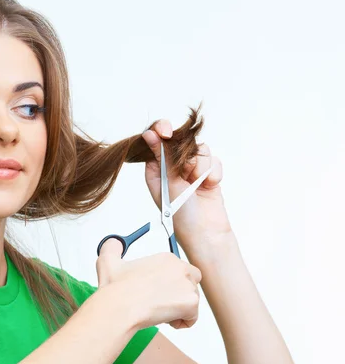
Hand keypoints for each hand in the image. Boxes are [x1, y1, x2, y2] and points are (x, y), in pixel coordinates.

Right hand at [96, 238, 201, 330]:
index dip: (167, 285)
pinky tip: (163, 319)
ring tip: (156, 312)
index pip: (180, 272)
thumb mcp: (108, 261)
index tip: (153, 292)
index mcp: (166, 259)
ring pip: (190, 302)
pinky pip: (192, 319)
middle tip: (158, 303)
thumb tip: (115, 243)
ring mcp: (188, 285)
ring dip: (176, 310)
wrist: (119, 307)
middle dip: (178, 295)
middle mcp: (180, 268)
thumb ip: (112, 247)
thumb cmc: (115, 289)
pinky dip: (180, 323)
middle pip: (190, 285)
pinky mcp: (191, 303)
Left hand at [141, 120, 232, 251]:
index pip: (156, 140)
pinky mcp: (207, 174)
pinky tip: (209, 186)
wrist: (206, 232)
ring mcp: (190, 170)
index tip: (167, 131)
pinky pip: (213, 159)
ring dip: (200, 166)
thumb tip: (150, 134)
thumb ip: (163, 157)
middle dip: (187, 154)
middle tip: (186, 172)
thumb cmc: (182, 215)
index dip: (162, 131)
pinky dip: (213, 172)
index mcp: (155, 170)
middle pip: (181, 140)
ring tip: (197, 184)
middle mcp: (172, 168)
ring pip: (200, 149)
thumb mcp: (168, 183)